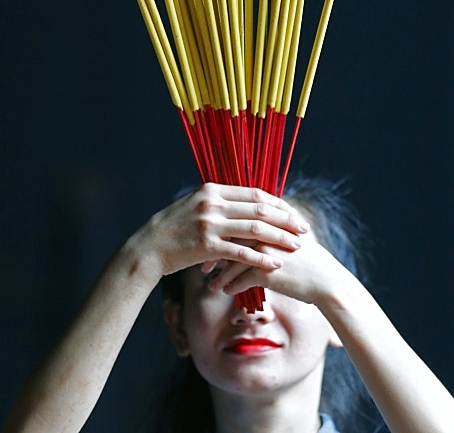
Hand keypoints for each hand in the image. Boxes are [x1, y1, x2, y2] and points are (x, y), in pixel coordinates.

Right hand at [135, 183, 310, 282]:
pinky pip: (240, 252)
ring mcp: (209, 223)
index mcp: (213, 189)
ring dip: (279, 238)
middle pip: (259, 208)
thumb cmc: (175, 229)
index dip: (278, 203)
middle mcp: (213, 202)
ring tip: (297, 246)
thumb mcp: (196, 206)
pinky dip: (260, 258)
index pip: (255, 193)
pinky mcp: (206, 245)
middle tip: (304, 229)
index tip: (293, 213)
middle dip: (285, 219)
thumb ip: (220, 204)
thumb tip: (247, 206)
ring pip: (254, 228)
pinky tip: (275, 264)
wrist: (148, 247)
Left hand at [205, 220, 344, 306]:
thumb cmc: (306, 259)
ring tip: (209, 283)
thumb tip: (247, 227)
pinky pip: (241, 278)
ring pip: (232, 259)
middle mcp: (266, 230)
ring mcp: (267, 250)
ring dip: (219, 272)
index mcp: (269, 218)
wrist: (326, 281)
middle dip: (212, 250)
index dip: (220, 230)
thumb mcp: (288, 237)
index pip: (236, 218)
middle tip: (200, 262)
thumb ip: (269, 228)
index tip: (207, 241)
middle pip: (229, 236)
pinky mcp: (269, 271)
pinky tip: (224, 291)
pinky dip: (230, 285)